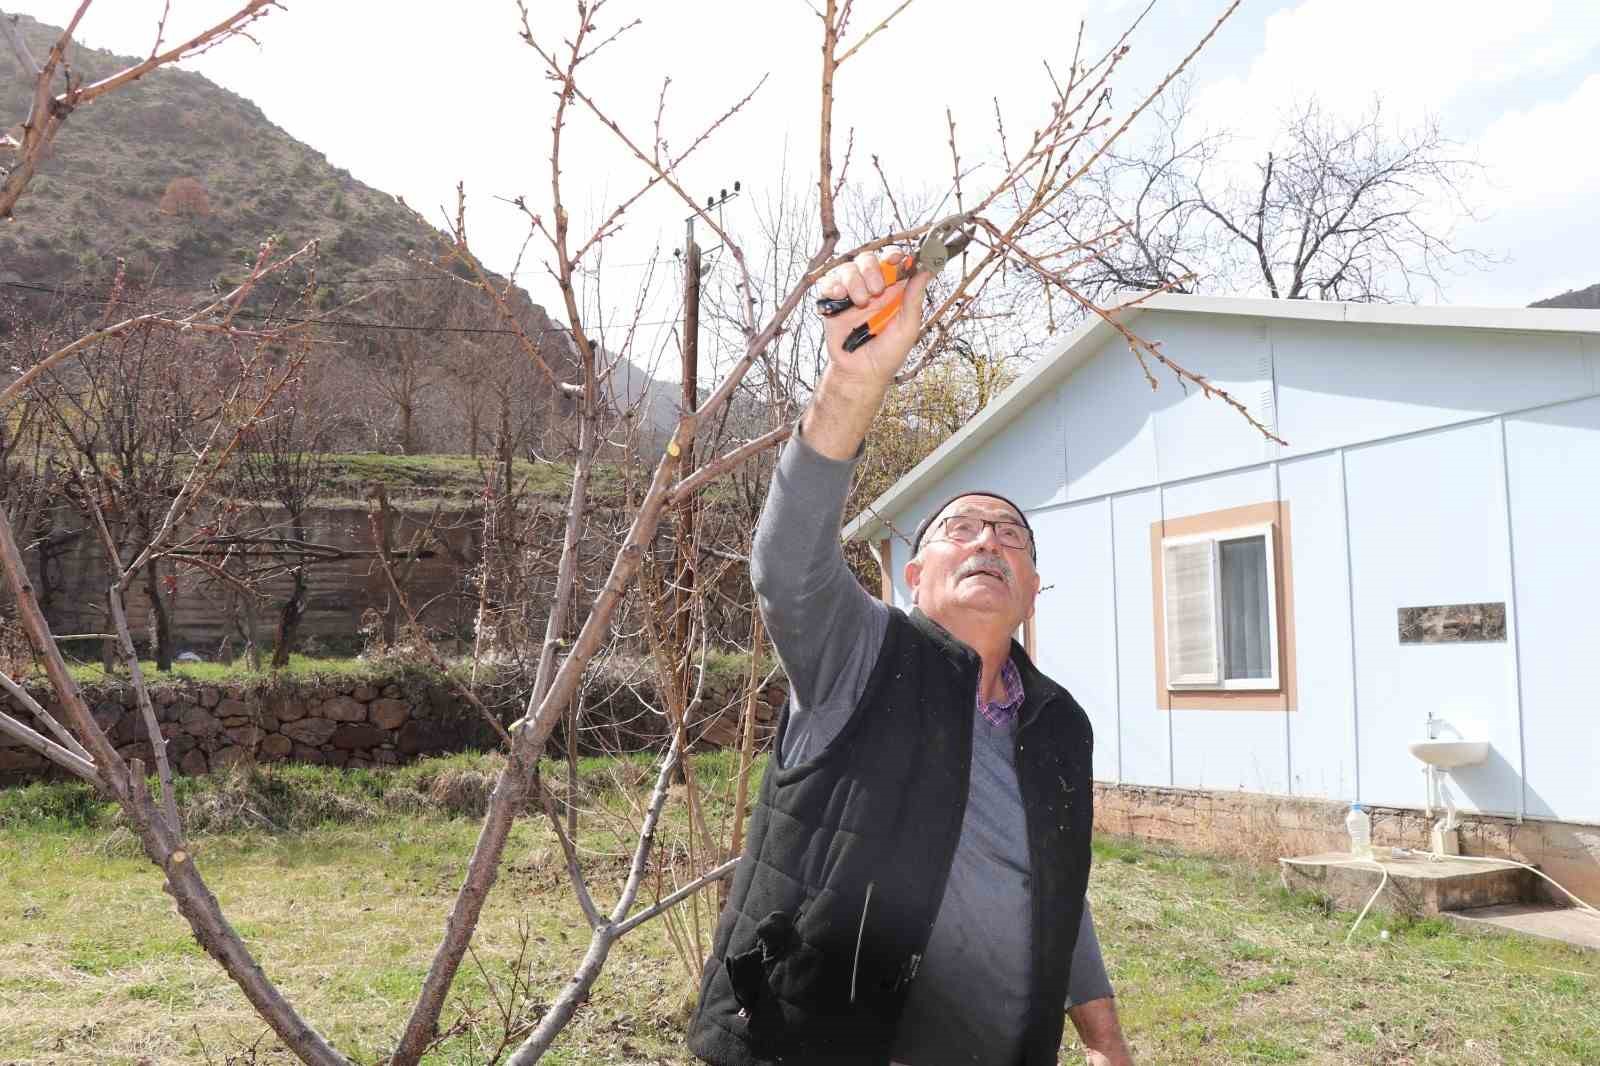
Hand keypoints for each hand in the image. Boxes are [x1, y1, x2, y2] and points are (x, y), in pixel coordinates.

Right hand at [817, 250, 932, 385]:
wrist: (861, 373)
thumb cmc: (887, 354)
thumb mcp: (907, 327)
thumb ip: (914, 298)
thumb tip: (927, 270)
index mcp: (893, 291)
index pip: (894, 262)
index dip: (894, 256)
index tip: (896, 259)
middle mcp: (872, 288)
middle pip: (868, 259)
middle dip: (872, 269)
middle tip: (877, 290)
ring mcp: (851, 294)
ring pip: (848, 268)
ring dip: (854, 281)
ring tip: (860, 303)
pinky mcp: (832, 303)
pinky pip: (828, 282)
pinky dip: (832, 285)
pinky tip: (839, 297)